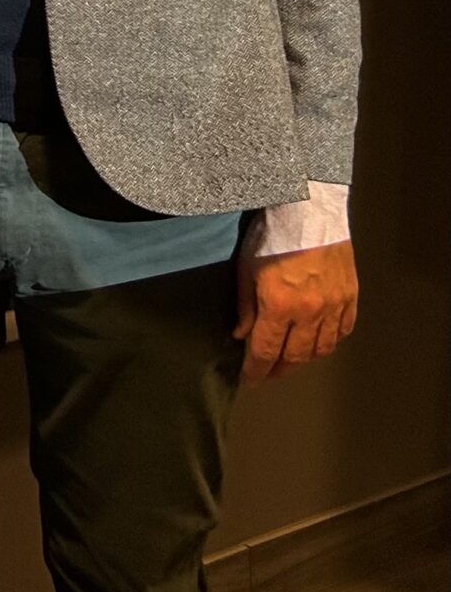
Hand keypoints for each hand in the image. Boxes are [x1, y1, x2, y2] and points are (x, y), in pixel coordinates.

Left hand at [234, 239, 357, 383]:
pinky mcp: (350, 297)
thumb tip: (242, 335)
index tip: (249, 381)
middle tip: (269, 374)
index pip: (266, 351)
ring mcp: (334, 306)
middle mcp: (310, 312)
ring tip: (291, 362)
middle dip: (280, 369)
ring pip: (322, 348)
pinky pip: (343, 330)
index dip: (256, 371)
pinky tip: (320, 342)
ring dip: (305, 359)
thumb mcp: (245, 269)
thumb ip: (245, 306)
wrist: (308, 210)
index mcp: (280, 306)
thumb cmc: (271, 235)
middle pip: (296, 355)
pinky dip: (330, 342)